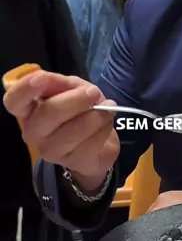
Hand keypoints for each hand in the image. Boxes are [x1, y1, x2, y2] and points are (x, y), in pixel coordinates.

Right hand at [3, 70, 119, 190]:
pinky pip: (90, 144)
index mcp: (29, 110)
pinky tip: (106, 124)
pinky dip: (104, 129)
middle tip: (95, 93)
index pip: (14, 101)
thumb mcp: (72, 88)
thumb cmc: (79, 109)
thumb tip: (47, 79)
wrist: (99, 138)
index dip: (24, 89)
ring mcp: (50, 151)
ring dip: (95, 116)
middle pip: (47, 114)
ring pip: (72, 131)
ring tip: (108, 108)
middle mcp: (33, 132)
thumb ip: (60, 83)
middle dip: (75, 101)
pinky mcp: (71, 162)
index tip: (41, 78)